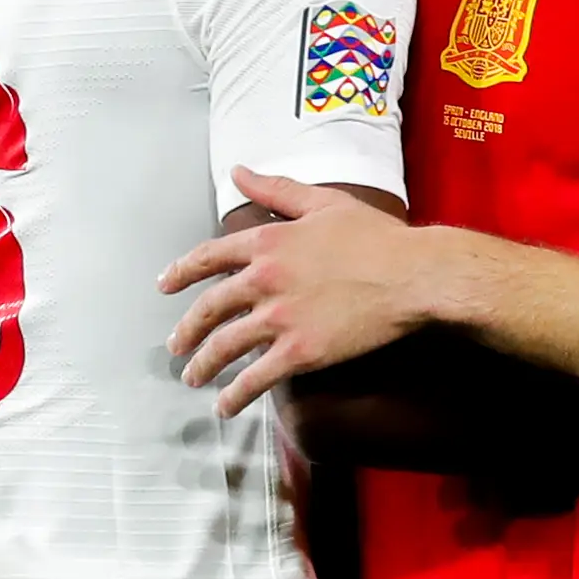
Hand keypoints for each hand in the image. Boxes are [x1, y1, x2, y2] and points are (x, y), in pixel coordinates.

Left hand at [161, 169, 430, 417]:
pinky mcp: (300, 352)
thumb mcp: (324, 202)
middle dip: (187, 330)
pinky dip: (236, 395)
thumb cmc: (376, 237)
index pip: (208, 257)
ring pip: (225, 347)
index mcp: (268, 241)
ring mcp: (280, 318)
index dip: (181, 272)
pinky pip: (256, 378)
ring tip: (193, 377)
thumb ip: (276, 189)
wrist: (412, 274)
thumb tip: (238, 172)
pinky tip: (225, 406)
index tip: (165, 286)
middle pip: (210, 307)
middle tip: (176, 345)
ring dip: (204, 366)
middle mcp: (264, 278)